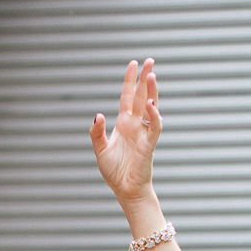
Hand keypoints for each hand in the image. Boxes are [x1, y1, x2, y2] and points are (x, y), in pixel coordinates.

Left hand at [90, 58, 160, 208]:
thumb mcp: (100, 150)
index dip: (129, 80)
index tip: (133, 63)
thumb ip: (96, 133)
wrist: (125, 190)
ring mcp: (143, 132)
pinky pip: (154, 127)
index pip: (127, 96)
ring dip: (152, 91)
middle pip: (141, 96)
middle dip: (145, 78)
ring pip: (150, 106)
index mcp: (124, 123)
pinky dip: (153, 115)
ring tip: (152, 74)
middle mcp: (135, 124)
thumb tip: (97, 115)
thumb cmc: (115, 172)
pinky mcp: (148, 144)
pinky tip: (151, 104)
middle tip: (150, 60)